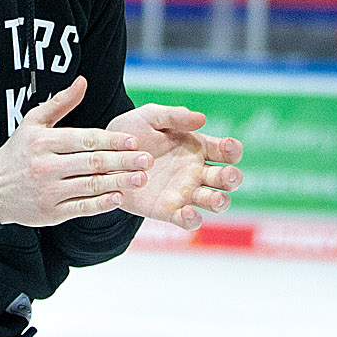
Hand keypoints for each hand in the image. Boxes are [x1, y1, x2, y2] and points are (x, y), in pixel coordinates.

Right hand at [0, 76, 152, 226]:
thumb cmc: (17, 153)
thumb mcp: (32, 123)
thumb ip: (60, 103)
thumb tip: (83, 82)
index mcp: (43, 142)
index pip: (84, 139)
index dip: (111, 140)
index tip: (134, 141)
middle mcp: (46, 166)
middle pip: (92, 163)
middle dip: (122, 161)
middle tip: (147, 160)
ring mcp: (49, 191)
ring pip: (90, 186)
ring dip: (119, 182)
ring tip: (141, 178)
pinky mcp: (51, 213)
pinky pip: (81, 208)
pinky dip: (101, 204)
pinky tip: (119, 197)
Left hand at [108, 103, 242, 230]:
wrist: (103, 156)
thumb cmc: (130, 133)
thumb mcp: (149, 117)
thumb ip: (174, 115)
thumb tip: (202, 119)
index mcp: (198, 148)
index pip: (226, 150)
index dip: (233, 150)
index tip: (228, 148)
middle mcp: (196, 172)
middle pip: (226, 179)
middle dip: (233, 178)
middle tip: (228, 175)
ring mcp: (184, 193)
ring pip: (213, 201)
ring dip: (220, 202)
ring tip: (216, 199)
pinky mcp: (168, 210)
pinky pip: (187, 220)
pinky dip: (193, 220)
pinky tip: (188, 212)